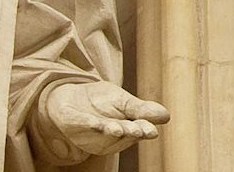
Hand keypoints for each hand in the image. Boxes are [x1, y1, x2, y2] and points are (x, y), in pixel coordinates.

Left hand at [44, 81, 168, 155]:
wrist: (68, 97)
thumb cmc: (100, 101)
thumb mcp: (122, 100)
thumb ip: (140, 108)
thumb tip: (165, 115)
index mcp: (127, 128)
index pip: (139, 130)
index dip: (144, 130)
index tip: (151, 130)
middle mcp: (112, 135)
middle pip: (124, 134)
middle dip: (129, 132)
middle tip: (137, 130)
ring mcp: (92, 133)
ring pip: (104, 133)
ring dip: (110, 131)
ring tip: (117, 128)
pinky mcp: (74, 124)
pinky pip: (83, 125)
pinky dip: (89, 125)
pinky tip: (96, 123)